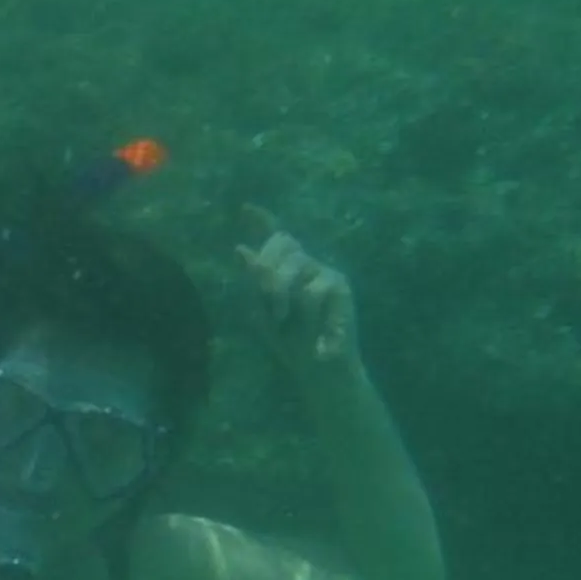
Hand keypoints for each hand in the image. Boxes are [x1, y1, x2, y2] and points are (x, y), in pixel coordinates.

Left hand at [236, 210, 360, 375]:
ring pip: (295, 264)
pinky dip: (306, 313)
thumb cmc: (291, 343)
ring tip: (285, 320)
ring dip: (281, 295)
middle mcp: (307, 264)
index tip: (244, 208)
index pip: (277, 239)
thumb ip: (254, 284)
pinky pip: (312, 290)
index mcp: (286, 270)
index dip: (262, 221)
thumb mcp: (263, 315)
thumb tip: (240, 249)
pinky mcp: (340, 286)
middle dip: (266, 270)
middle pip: (281, 243)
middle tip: (268, 305)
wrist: (318, 371)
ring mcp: (325, 272)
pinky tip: (314, 332)